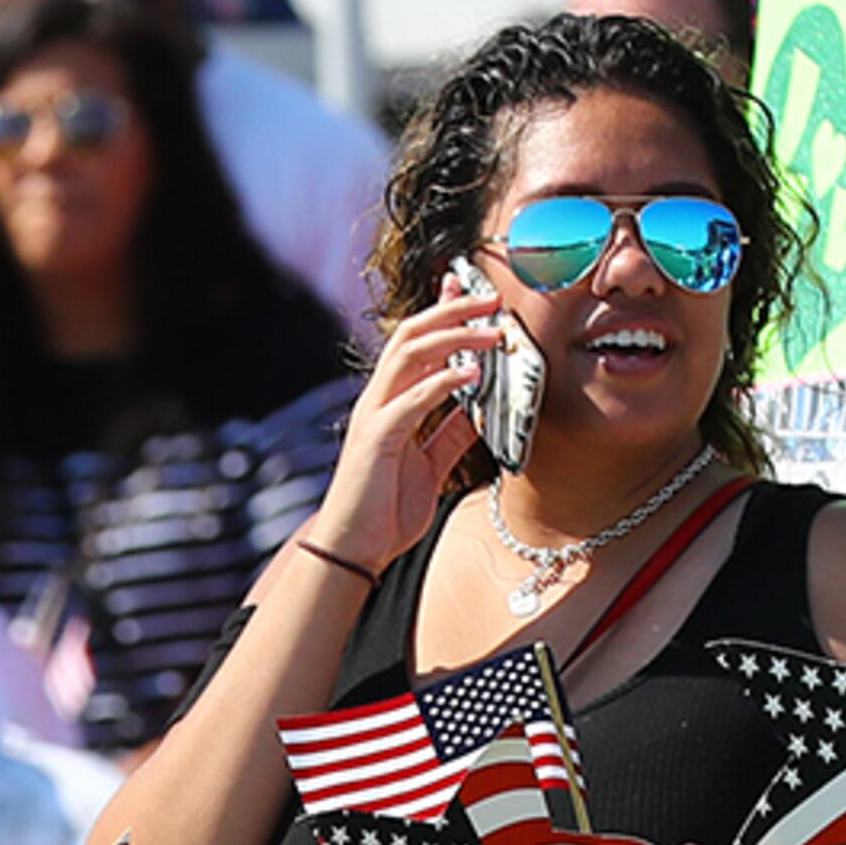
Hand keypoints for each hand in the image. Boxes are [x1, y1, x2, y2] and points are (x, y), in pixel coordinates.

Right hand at [298, 283, 501, 580]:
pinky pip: (411, 400)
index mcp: (390, 403)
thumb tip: (479, 411)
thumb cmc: (385, 513)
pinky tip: (472, 376)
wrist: (353, 552)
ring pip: (410, 355)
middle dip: (452, 311)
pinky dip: (443, 383)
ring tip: (492, 333)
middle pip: (411, 335)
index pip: (415, 343)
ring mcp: (374, 416)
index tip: (473, 292)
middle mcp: (378, 400)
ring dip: (454, 337)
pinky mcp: (376, 439)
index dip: (442, 311)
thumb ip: (450, 436)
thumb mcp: (430, 468)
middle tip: (492, 300)